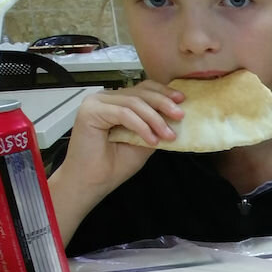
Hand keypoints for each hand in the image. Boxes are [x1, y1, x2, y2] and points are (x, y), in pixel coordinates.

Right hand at [59, 80, 183, 186]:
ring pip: (134, 103)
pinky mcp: (90, 111)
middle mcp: (105, 98)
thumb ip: (155, 125)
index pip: (142, 89)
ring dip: (154, 119)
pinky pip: (123, 113)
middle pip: (140, 92)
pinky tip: (151, 139)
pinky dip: (141, 126)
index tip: (181, 100)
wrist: (93, 182)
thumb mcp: (144, 141)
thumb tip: (176, 116)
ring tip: (168, 135)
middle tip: (180, 116)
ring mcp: (96, 103)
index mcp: (117, 102)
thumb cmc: (113, 165)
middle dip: (163, 104)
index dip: (163, 92)